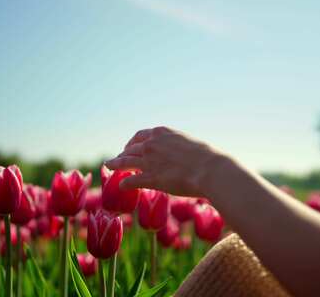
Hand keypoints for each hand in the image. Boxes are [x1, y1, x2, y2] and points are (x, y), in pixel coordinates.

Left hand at [104, 127, 222, 196]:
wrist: (211, 170)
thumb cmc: (208, 158)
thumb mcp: (190, 144)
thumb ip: (179, 146)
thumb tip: (182, 151)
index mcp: (162, 133)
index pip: (140, 136)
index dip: (132, 143)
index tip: (130, 147)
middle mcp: (151, 144)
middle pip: (130, 149)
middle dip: (122, 154)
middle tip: (118, 159)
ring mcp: (148, 161)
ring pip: (125, 162)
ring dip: (115, 164)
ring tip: (109, 166)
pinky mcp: (150, 178)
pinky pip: (131, 181)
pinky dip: (124, 183)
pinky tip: (122, 186)